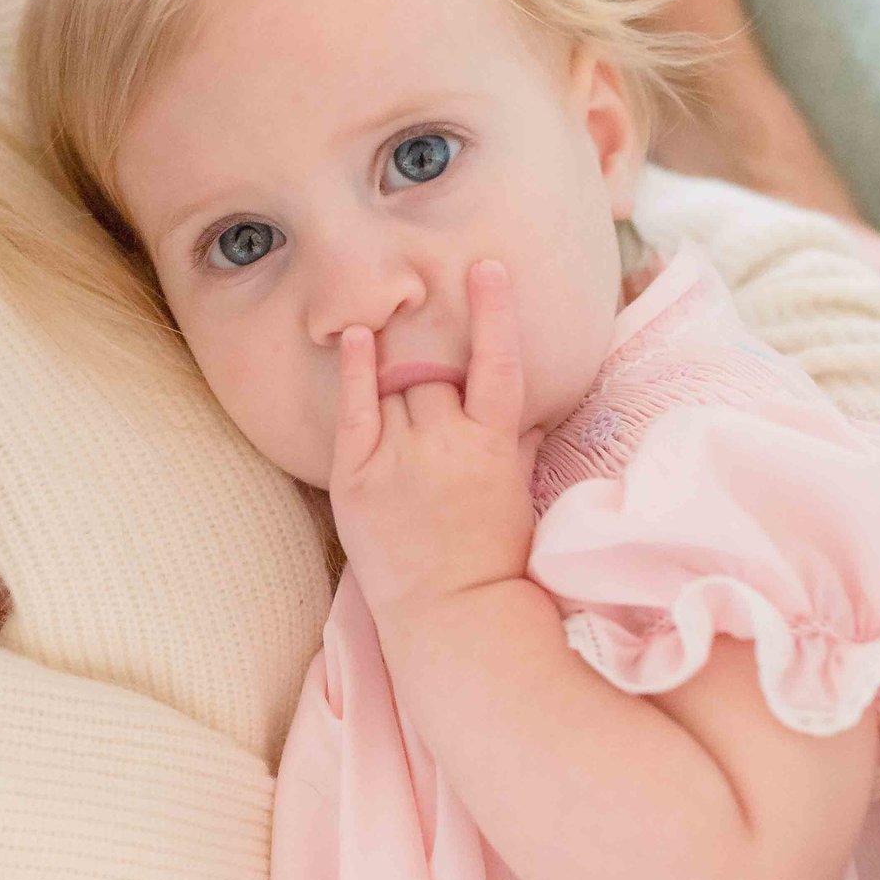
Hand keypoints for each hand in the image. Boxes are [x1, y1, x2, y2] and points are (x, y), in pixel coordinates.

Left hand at [328, 259, 535, 621]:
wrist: (452, 613)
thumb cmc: (493, 556)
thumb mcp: (518, 491)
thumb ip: (517, 440)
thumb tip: (525, 404)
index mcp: (493, 445)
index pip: (496, 362)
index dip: (493, 310)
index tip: (486, 266)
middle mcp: (445, 444)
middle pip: (433, 370)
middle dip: (433, 366)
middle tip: (430, 379)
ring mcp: (397, 459)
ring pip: (396, 385)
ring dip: (399, 375)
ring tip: (402, 380)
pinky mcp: (355, 478)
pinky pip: (354, 409)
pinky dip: (355, 369)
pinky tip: (356, 338)